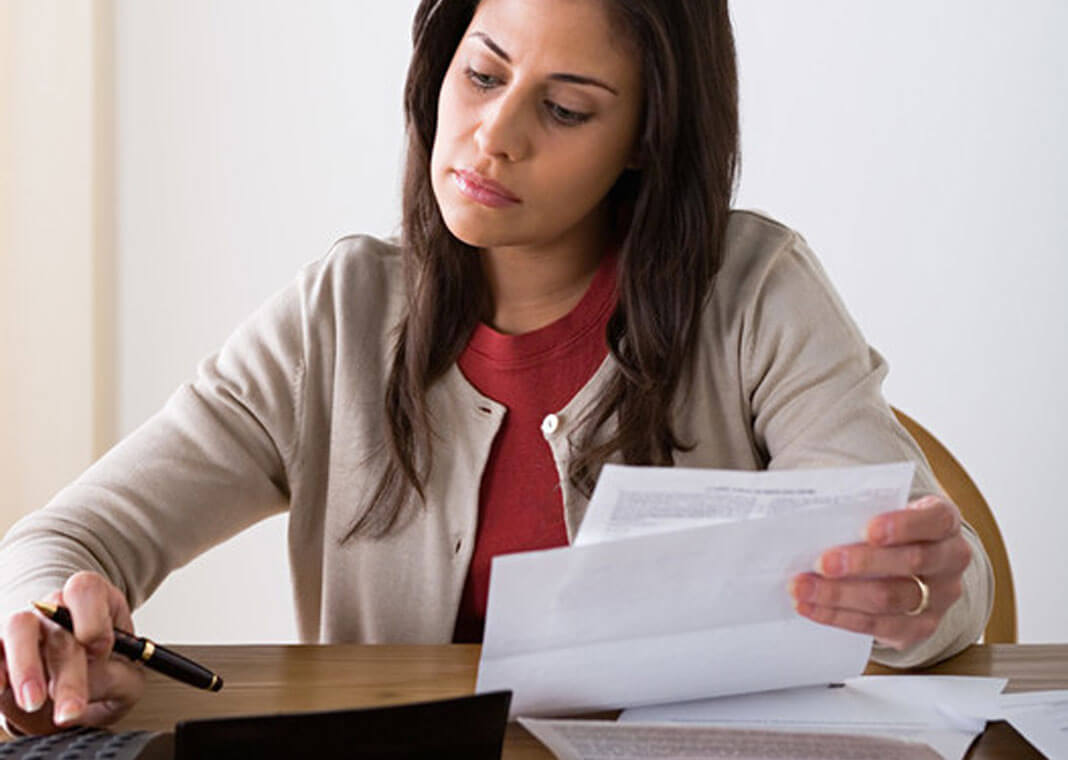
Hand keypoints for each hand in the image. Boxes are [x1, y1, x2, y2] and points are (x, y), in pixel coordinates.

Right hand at [0, 571, 144, 734]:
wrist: (78, 691)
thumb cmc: (108, 675)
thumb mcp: (126, 679)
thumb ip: (116, 677)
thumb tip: (93, 677)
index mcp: (96, 601)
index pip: (86, 589)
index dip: (92, 617)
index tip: (99, 649)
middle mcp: (57, 607)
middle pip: (57, 622)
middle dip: (67, 672)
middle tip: (72, 709)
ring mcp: (25, 625)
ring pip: (18, 626)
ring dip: (26, 667)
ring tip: (35, 702)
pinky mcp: (1, 648)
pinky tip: (2, 689)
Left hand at [789, 494, 971, 649]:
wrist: (915, 567)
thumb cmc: (890, 529)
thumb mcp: (885, 510)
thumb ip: (861, 510)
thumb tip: (813, 516)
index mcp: (944, 521)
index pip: (934, 519)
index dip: (903, 525)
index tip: (868, 530)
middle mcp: (950, 559)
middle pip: (912, 562)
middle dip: (862, 563)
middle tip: (822, 563)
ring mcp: (939, 597)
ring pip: (890, 598)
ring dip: (839, 594)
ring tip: (803, 587)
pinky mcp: (920, 626)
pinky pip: (878, 625)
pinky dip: (838, 616)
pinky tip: (811, 607)